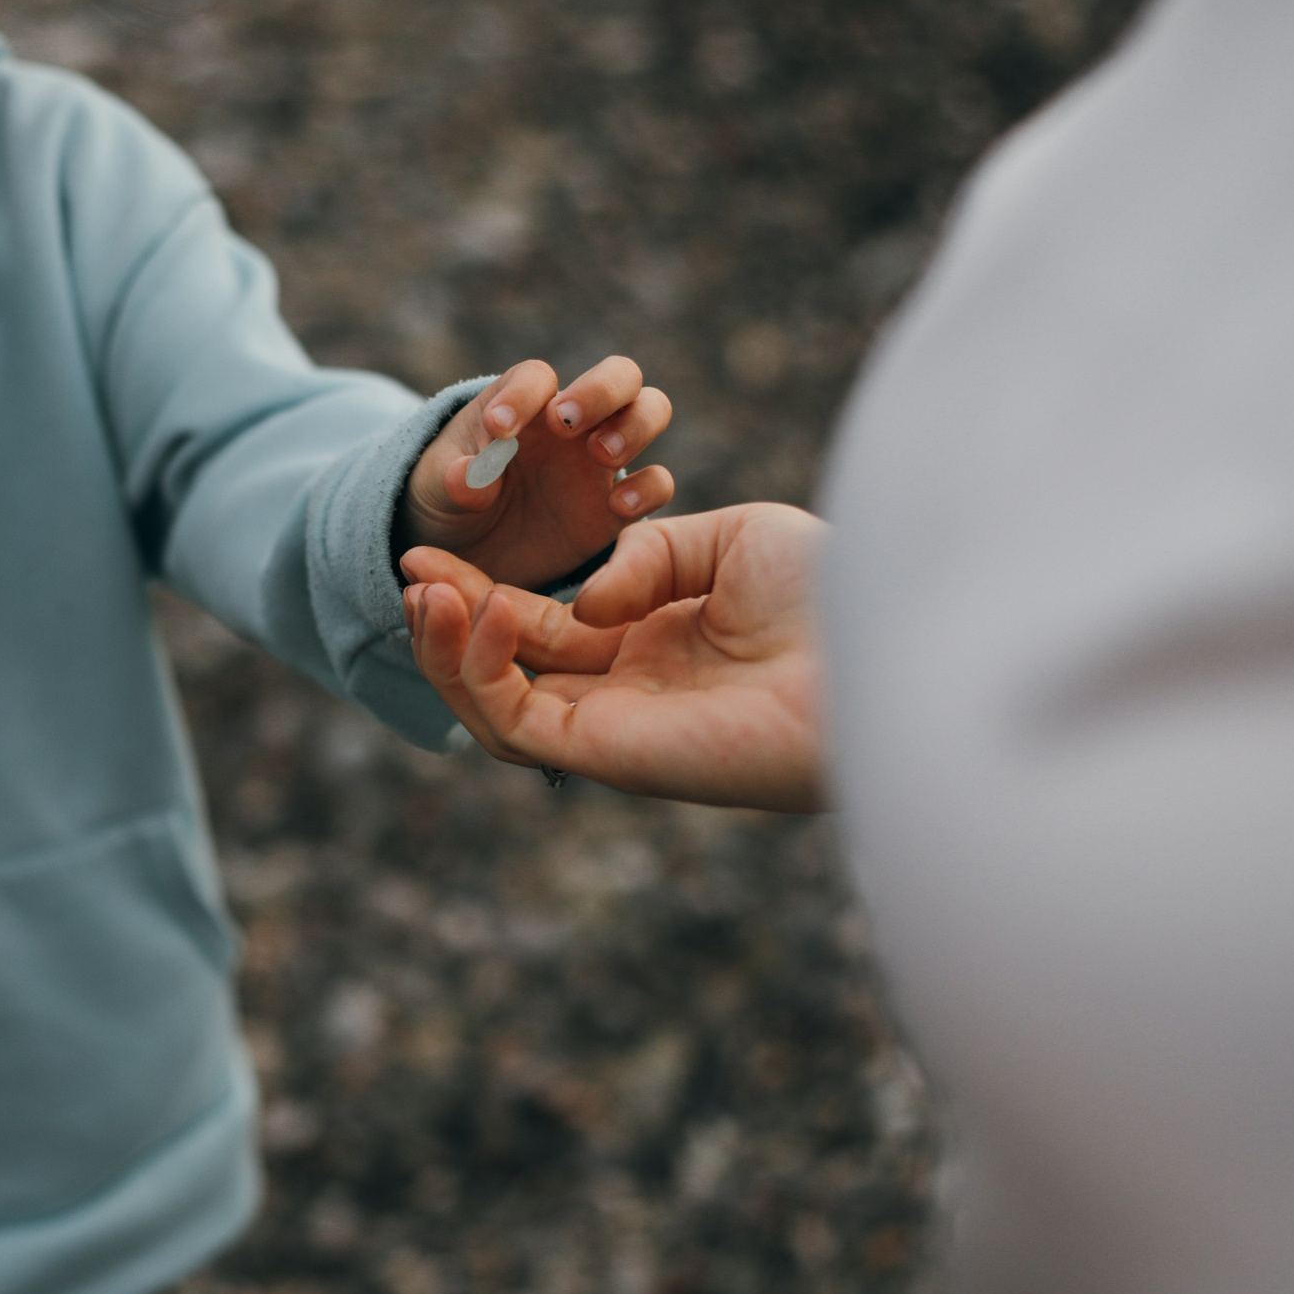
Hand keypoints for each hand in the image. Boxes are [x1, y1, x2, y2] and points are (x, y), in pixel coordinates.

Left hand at [398, 357, 676, 591]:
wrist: (474, 555)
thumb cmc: (452, 502)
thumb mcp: (437, 492)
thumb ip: (453, 480)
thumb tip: (468, 476)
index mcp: (522, 403)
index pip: (536, 377)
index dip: (521, 395)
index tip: (498, 429)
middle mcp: (573, 421)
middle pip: (618, 373)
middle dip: (601, 389)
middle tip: (565, 424)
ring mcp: (603, 458)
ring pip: (651, 410)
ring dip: (634, 425)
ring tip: (601, 455)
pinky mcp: (619, 504)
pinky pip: (657, 482)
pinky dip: (648, 487)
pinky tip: (618, 506)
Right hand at [403, 504, 827, 812]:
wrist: (883, 651)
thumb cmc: (832, 598)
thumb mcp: (729, 539)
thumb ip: (645, 553)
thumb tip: (586, 602)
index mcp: (653, 646)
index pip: (543, 627)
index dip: (482, 592)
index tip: (433, 552)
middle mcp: (628, 694)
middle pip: (506, 668)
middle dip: (446, 619)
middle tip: (410, 566)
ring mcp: (617, 728)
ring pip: (495, 707)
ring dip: (447, 651)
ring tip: (423, 589)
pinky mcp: (613, 755)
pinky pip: (520, 722)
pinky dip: (485, 670)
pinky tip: (483, 610)